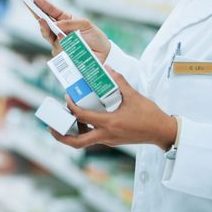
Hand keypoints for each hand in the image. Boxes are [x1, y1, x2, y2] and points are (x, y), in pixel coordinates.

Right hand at [32, 0, 110, 61]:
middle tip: (28, 3)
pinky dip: (57, 41)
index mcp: (66, 21)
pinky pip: (55, 47)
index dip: (42, 4)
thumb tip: (55, 26)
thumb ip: (70, 23)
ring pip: (46, 34)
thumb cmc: (96, 38)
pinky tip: (60, 37)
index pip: (52, 11)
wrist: (104, 55)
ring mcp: (59, 43)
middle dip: (35, 12)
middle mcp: (60, 31)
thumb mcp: (86, 24)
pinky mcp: (61, 54)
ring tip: (41, 20)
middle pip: (44, 21)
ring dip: (43, 27)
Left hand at [49, 67, 177, 150]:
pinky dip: (84, 131)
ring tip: (66, 120)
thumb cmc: (149, 114)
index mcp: (110, 123)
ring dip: (72, 133)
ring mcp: (108, 140)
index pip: (82, 117)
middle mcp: (106, 135)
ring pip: (84, 141)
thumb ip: (119, 81)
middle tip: (51, 125)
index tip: (67, 97)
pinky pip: (93, 138)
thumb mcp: (134, 95)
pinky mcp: (112, 141)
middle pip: (76, 142)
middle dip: (60, 136)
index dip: (71, 107)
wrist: (161, 131)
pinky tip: (84, 119)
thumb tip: (108, 69)